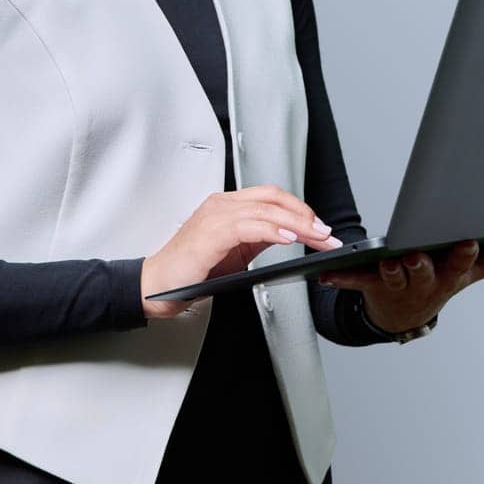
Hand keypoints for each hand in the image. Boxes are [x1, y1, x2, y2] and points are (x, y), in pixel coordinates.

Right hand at [140, 185, 345, 319]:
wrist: (157, 286)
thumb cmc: (189, 270)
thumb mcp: (233, 251)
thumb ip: (257, 238)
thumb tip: (288, 233)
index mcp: (226, 206)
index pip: (271, 196)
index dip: (299, 209)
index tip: (320, 228)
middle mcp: (221, 205)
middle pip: (273, 198)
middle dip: (305, 215)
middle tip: (326, 234)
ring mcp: (214, 216)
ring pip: (265, 210)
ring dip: (296, 224)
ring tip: (316, 237)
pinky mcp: (210, 233)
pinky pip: (248, 226)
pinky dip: (272, 230)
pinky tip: (288, 238)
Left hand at [316, 230, 483, 333]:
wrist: (404, 313)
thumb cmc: (444, 277)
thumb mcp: (479, 267)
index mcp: (455, 272)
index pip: (464, 262)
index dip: (464, 253)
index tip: (467, 241)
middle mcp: (429, 280)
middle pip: (426, 271)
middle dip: (423, 263)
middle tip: (416, 255)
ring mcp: (400, 283)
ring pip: (394, 274)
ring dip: (389, 269)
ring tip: (385, 261)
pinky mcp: (372, 284)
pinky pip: (356, 280)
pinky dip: (341, 278)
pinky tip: (326, 275)